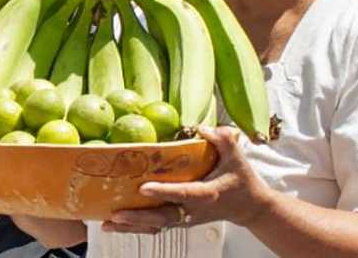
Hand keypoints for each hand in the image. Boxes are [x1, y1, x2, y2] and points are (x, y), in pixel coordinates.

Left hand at [104, 126, 271, 232]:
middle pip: (163, 218)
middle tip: (115, 213)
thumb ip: (222, 139)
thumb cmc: (243, 180)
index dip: (163, 192)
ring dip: (132, 227)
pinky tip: (116, 226)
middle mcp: (194, 211)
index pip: (183, 193)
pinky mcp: (181, 221)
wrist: (250, 207)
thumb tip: (201, 128)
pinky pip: (156, 227)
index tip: (143, 187)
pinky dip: (136, 228)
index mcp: (208, 194)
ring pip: (156, 226)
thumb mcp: (237, 157)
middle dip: (138, 218)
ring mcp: (186, 219)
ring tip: (107, 224)